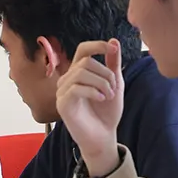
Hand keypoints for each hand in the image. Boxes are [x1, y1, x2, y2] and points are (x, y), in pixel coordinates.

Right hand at [55, 39, 125, 177]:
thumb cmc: (107, 112)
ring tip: (108, 96)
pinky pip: (76, 88)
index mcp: (80, 73)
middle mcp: (68, 79)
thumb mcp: (115, 84)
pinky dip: (93, 91)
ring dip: (101, 83)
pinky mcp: (63, 104)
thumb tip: (113, 41)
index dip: (96, 45)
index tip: (111, 48)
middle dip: (105, 74)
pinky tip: (101, 99)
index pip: (82, 50)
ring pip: (81, 73)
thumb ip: (113, 64)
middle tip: (113, 90)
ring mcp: (63, 92)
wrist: (103, 136)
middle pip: (85, 62)